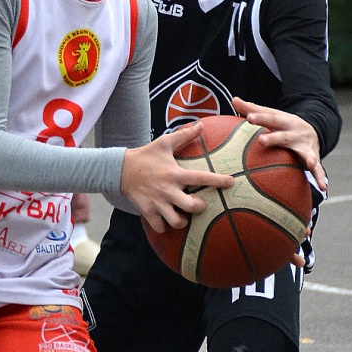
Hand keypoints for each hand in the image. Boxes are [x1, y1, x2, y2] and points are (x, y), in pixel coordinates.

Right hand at [120, 121, 234, 232]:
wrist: (120, 169)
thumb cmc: (146, 155)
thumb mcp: (164, 143)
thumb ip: (184, 135)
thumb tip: (201, 124)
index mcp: (175, 174)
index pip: (201, 177)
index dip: (218, 180)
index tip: (231, 182)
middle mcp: (168, 190)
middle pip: (192, 206)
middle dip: (199, 207)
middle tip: (198, 204)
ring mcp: (158, 202)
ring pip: (177, 221)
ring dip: (182, 221)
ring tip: (181, 216)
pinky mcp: (147, 211)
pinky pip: (160, 227)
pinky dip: (164, 227)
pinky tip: (165, 221)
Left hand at [231, 96, 325, 191]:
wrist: (313, 130)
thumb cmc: (283, 125)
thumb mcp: (272, 115)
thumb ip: (252, 109)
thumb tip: (234, 99)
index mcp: (283, 122)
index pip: (270, 119)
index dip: (259, 118)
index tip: (248, 117)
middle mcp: (295, 133)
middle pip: (283, 136)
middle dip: (274, 138)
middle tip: (261, 140)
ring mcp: (305, 145)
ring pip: (305, 152)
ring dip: (308, 158)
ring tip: (310, 163)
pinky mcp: (313, 157)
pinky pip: (318, 169)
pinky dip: (320, 177)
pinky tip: (322, 187)